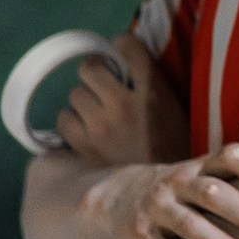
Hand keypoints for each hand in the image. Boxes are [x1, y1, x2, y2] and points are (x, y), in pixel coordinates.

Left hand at [55, 34, 186, 168]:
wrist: (160, 192)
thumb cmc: (171, 150)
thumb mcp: (174, 111)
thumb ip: (151, 84)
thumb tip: (123, 56)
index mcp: (154, 93)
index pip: (127, 46)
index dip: (120, 46)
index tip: (120, 55)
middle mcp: (125, 105)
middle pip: (90, 68)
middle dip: (95, 76)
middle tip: (103, 88)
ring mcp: (101, 126)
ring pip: (74, 95)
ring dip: (83, 103)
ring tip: (98, 116)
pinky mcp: (83, 146)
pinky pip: (64, 119)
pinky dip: (73, 123)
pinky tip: (87, 132)